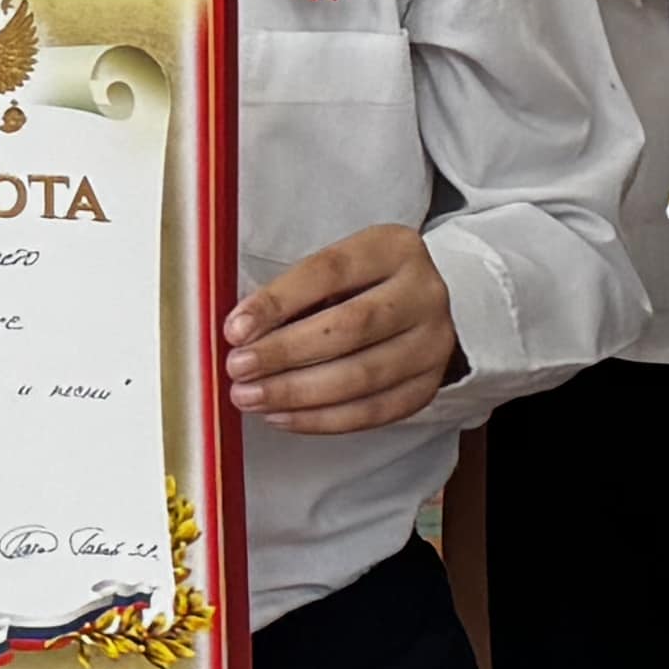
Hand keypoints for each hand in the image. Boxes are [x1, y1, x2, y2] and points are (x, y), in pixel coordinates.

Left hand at [228, 224, 457, 434]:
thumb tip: (239, 333)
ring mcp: (432, 342)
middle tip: (239, 368)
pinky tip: (283, 416)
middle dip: (285, 352)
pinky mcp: (428, 385)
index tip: (235, 329)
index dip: (278, 302)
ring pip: (361, 376)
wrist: (418, 308)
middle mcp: (423, 293)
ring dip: (296, 392)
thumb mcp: (335, 271)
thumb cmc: (360, 288)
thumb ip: (293, 296)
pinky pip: (371, 412)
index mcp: (394, 249)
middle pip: (351, 327)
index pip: (331, 271)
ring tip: (251, 396)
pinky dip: (320, 419)